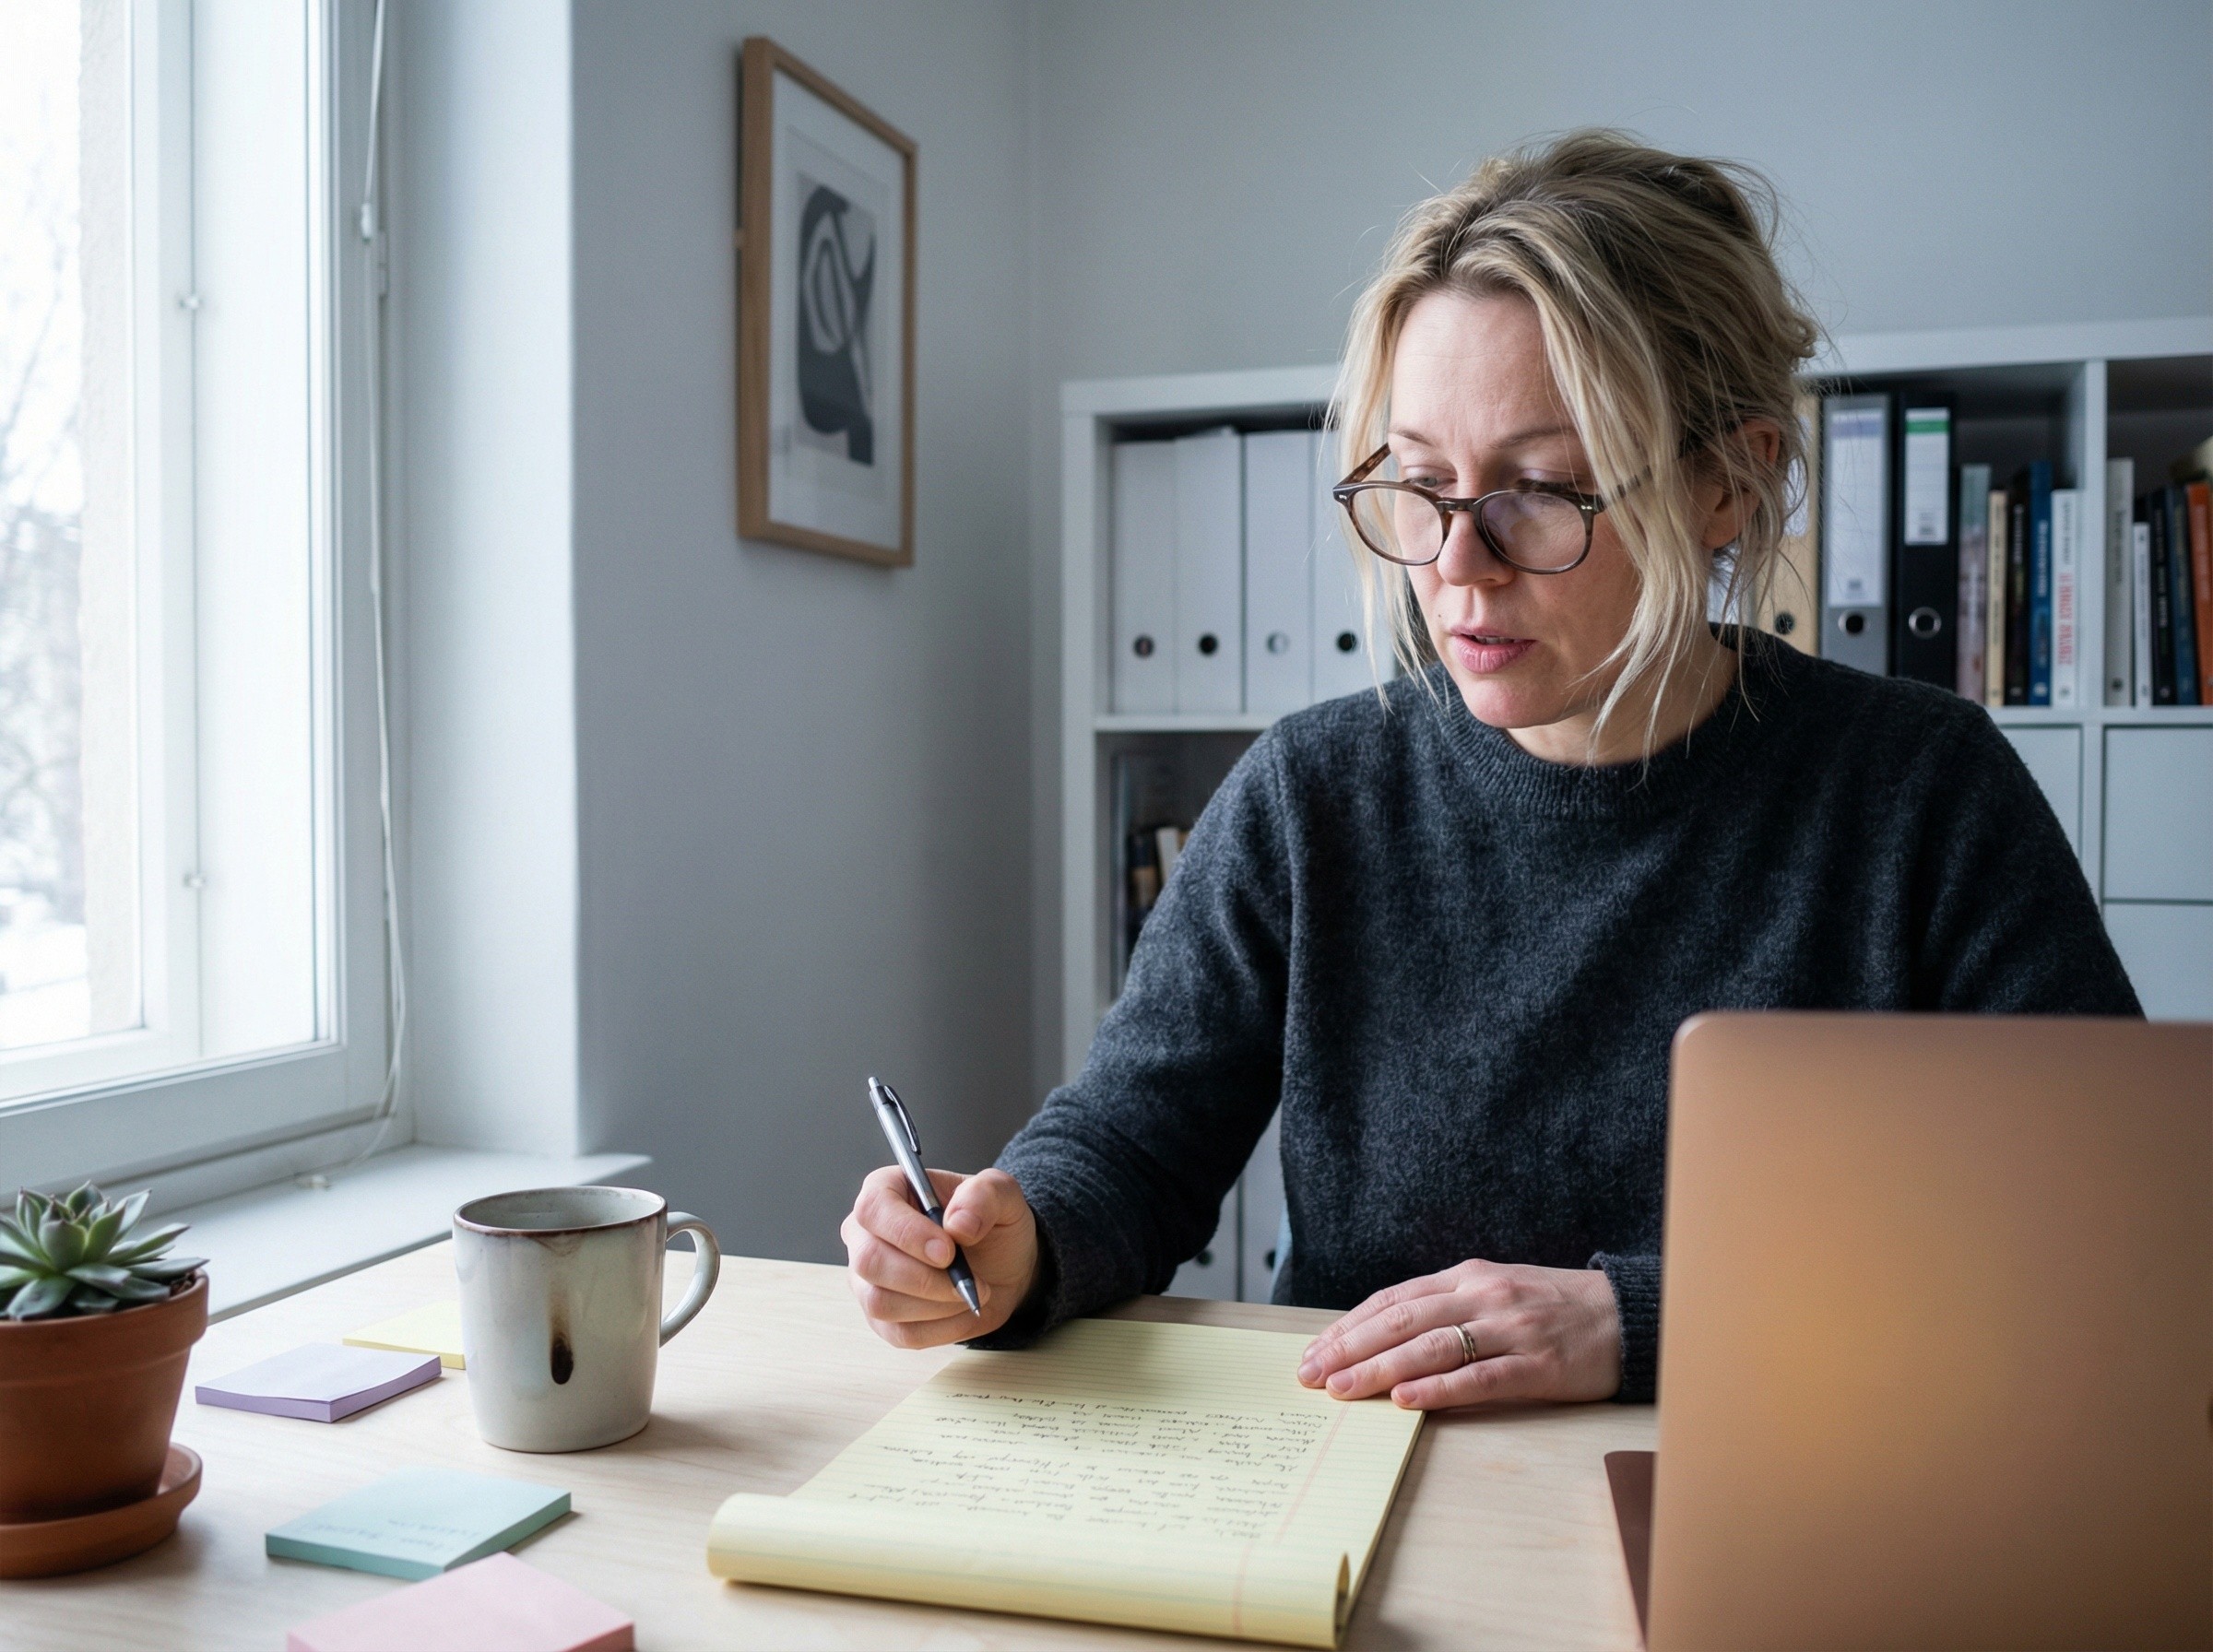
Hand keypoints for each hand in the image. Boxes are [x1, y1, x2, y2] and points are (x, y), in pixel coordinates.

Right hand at [841, 1166, 1038, 1347]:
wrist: (1001, 1266)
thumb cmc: (990, 1223)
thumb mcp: (1003, 1195)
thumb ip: (984, 1196)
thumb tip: (958, 1223)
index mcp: (887, 1189)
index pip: (873, 1208)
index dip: (906, 1232)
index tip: (947, 1251)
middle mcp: (866, 1234)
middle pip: (869, 1260)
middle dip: (924, 1278)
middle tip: (967, 1280)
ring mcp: (867, 1279)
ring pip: (880, 1302)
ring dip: (937, 1304)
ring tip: (970, 1292)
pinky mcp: (881, 1318)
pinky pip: (900, 1333)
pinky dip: (941, 1327)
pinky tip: (962, 1310)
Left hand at [1296, 1259, 1621, 1409]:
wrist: (1627, 1314)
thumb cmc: (1553, 1307)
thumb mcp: (1495, 1290)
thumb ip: (1447, 1307)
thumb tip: (1385, 1336)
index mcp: (1468, 1277)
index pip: (1394, 1300)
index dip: (1350, 1325)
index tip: (1315, 1351)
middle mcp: (1483, 1296)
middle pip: (1402, 1321)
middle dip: (1350, 1348)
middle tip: (1312, 1375)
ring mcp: (1510, 1329)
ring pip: (1432, 1347)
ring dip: (1380, 1368)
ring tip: (1342, 1390)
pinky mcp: (1537, 1365)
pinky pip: (1479, 1377)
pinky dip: (1438, 1388)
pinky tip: (1405, 1399)